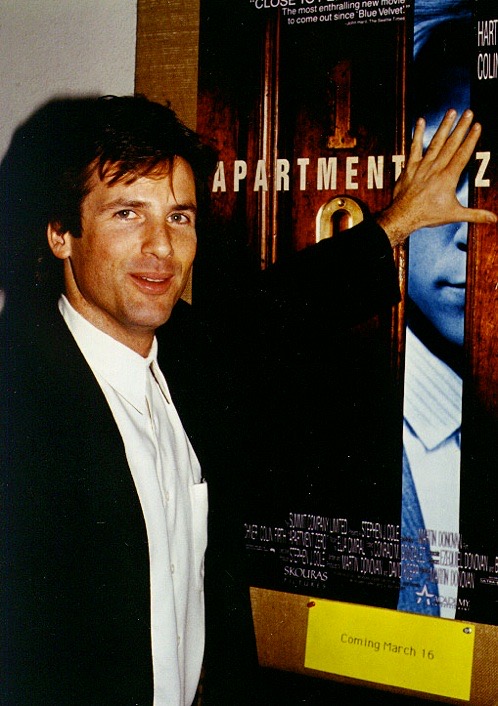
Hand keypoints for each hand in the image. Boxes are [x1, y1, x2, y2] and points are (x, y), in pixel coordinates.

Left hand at [377, 109, 496, 246]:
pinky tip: (420, 121)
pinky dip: (417, 134)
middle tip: (468, 113)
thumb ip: (476, 215)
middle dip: (461, 127)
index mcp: (448, 177)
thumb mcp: (455, 215)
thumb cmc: (428, 216)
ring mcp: (422, 166)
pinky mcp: (410, 167)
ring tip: (452, 112)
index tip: (477, 126)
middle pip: (451, 144)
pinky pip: (414, 147)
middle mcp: (436, 168)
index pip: (463, 154)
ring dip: (444, 126)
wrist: (403, 216)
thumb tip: (494, 219)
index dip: (471, 139)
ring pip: (436, 142)